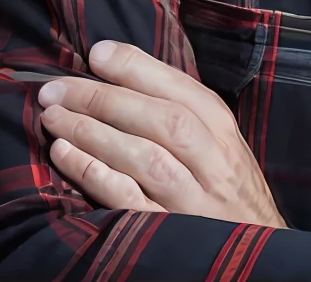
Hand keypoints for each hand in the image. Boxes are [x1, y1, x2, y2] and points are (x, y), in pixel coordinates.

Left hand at [37, 39, 285, 226]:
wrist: (256, 258)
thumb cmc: (229, 195)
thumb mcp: (221, 148)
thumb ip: (187, 116)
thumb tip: (127, 74)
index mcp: (224, 131)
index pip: (180, 89)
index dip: (137, 68)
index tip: (96, 53)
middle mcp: (214, 162)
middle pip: (160, 119)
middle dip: (103, 98)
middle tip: (56, 89)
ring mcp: (193, 201)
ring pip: (145, 156)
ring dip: (93, 132)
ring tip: (53, 117)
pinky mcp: (171, 236)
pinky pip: (131, 201)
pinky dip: (96, 175)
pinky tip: (66, 156)